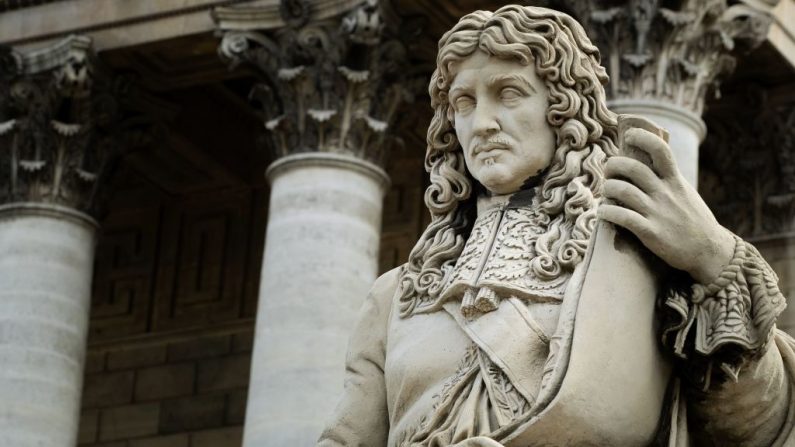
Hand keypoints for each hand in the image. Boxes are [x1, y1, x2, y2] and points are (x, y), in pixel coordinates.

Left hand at [597, 127, 734, 283]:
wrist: (709, 252)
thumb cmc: (693, 220)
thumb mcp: (685, 193)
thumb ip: (668, 178)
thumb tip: (648, 160)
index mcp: (675, 181)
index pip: (661, 150)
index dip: (642, 137)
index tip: (628, 135)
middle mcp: (666, 194)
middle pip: (633, 168)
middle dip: (614, 164)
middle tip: (608, 169)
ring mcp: (658, 213)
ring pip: (623, 190)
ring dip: (607, 188)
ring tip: (606, 191)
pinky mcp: (650, 232)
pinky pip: (622, 217)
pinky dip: (606, 212)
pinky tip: (602, 212)